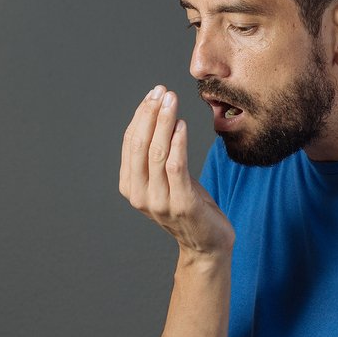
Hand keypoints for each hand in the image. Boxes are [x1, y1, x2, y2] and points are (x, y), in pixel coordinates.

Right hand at [119, 85, 233, 256]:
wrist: (207, 244)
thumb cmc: (189, 206)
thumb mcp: (167, 180)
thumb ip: (156, 157)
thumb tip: (156, 116)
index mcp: (130, 187)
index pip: (130, 143)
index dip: (140, 116)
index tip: (153, 94)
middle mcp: (140, 195)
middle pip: (140, 145)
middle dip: (149, 114)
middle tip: (161, 91)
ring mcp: (159, 202)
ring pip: (156, 153)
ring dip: (163, 122)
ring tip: (172, 101)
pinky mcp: (182, 204)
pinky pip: (176, 167)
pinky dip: (177, 143)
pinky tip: (181, 125)